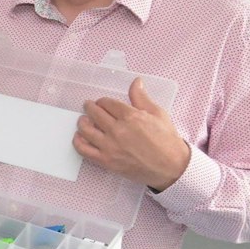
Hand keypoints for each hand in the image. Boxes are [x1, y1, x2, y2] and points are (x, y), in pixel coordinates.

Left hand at [75, 78, 189, 191]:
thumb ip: (142, 98)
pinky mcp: (106, 161)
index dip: (103, 101)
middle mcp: (118, 130)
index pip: (107, 103)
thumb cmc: (167, 140)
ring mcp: (110, 146)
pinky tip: (80, 136)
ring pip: (85, 129)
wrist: (171, 167)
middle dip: (89, 107)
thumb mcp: (158, 114)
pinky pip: (83, 149)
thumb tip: (136, 82)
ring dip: (82, 122)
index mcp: (131, 117)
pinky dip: (78, 141)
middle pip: (94, 113)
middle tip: (88, 106)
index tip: (102, 103)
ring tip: (84, 120)